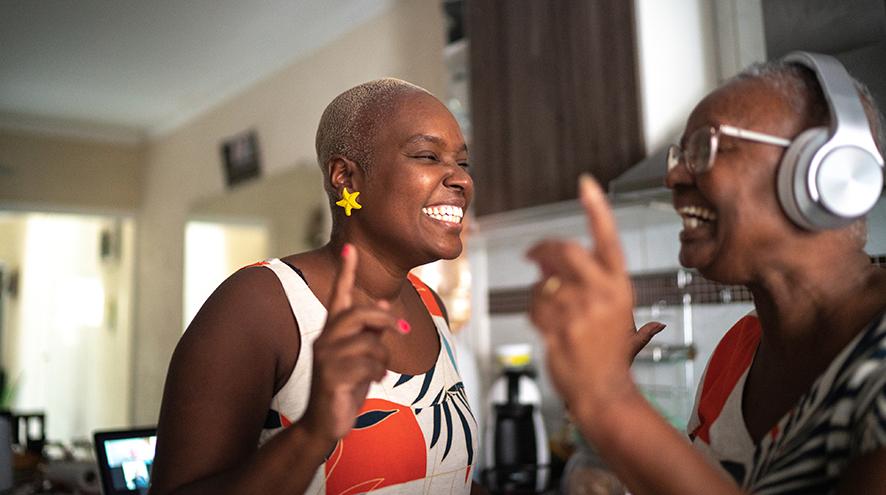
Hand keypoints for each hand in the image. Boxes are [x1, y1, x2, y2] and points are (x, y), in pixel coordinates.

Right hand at [301, 244, 399, 445]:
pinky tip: (375, 380)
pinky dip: (378, 373)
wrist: (325, 423)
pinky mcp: (329, 377)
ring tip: (379, 370)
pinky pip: (368, 365)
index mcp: (332, 331)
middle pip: (358, 313)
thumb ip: (372, 332)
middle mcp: (325, 339)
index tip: (350, 248)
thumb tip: (386, 306)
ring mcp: (325, 358)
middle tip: (401, 328)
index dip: (346, 272)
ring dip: (382, 357)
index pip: (339, 295)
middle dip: (384, 319)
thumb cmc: (345, 387)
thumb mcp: (363, 356)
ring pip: (368, 342)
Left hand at [526, 175, 662, 416]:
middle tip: (533, 253)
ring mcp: (578, 311)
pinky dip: (533, 309)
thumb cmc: (611, 355)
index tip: (585, 184)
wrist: (603, 392)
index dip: (596, 208)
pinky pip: (533, 304)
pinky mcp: (557, 328)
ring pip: (543, 280)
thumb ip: (598, 288)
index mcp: (620, 286)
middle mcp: (601, 294)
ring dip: (538, 287)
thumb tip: (567, 267)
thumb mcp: (623, 318)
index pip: (607, 238)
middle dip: (544, 246)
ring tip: (549, 305)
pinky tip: (545, 321)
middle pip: (565, 250)